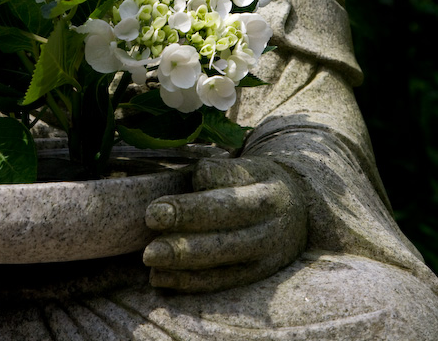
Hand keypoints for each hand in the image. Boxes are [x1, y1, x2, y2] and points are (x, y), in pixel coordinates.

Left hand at [143, 156, 306, 291]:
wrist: (298, 209)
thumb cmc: (257, 182)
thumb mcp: (248, 166)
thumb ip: (221, 172)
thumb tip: (197, 182)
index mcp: (269, 192)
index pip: (229, 200)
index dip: (191, 207)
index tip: (156, 207)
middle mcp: (272, 226)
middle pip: (227, 234)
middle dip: (184, 235)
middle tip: (150, 226)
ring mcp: (267, 255)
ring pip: (223, 262)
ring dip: (183, 261)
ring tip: (150, 256)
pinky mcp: (257, 276)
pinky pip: (221, 282)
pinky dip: (189, 282)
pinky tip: (160, 277)